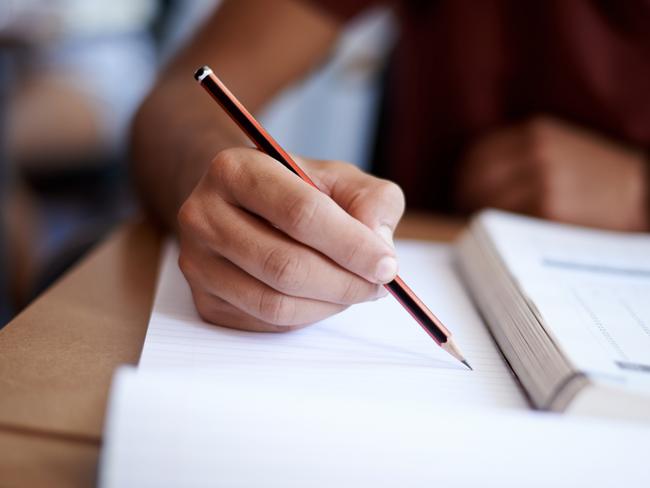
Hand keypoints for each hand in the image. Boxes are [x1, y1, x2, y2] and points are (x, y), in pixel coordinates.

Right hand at [177, 148, 404, 331]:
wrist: (242, 205)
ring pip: (275, 302)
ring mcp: (198, 262)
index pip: (299, 213)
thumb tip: (378, 246)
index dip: (350, 245)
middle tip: (379, 285)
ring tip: (355, 290)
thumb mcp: (339, 178)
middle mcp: (203, 214)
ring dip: (329, 304)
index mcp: (235, 170)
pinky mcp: (204, 299)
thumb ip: (371, 200)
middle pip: (285, 265)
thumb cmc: (295, 190)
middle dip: (344, 282)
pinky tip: (322, 296)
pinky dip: (307, 316)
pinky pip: (266, 322)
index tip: (387, 265)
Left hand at [456, 116, 647, 230]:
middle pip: (475, 179)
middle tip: (467, 213)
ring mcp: (542, 180)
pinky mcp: (549, 209)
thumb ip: (518, 154)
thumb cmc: (593, 174)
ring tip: (483, 225)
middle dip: (466, 198)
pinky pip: (507, 219)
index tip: (462, 191)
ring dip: (479, 215)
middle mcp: (535, 151)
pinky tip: (502, 233)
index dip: (464, 176)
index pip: (476, 154)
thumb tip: (471, 179)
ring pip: (488, 201)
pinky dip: (499, 227)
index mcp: (534, 132)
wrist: (640, 192)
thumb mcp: (557, 145)